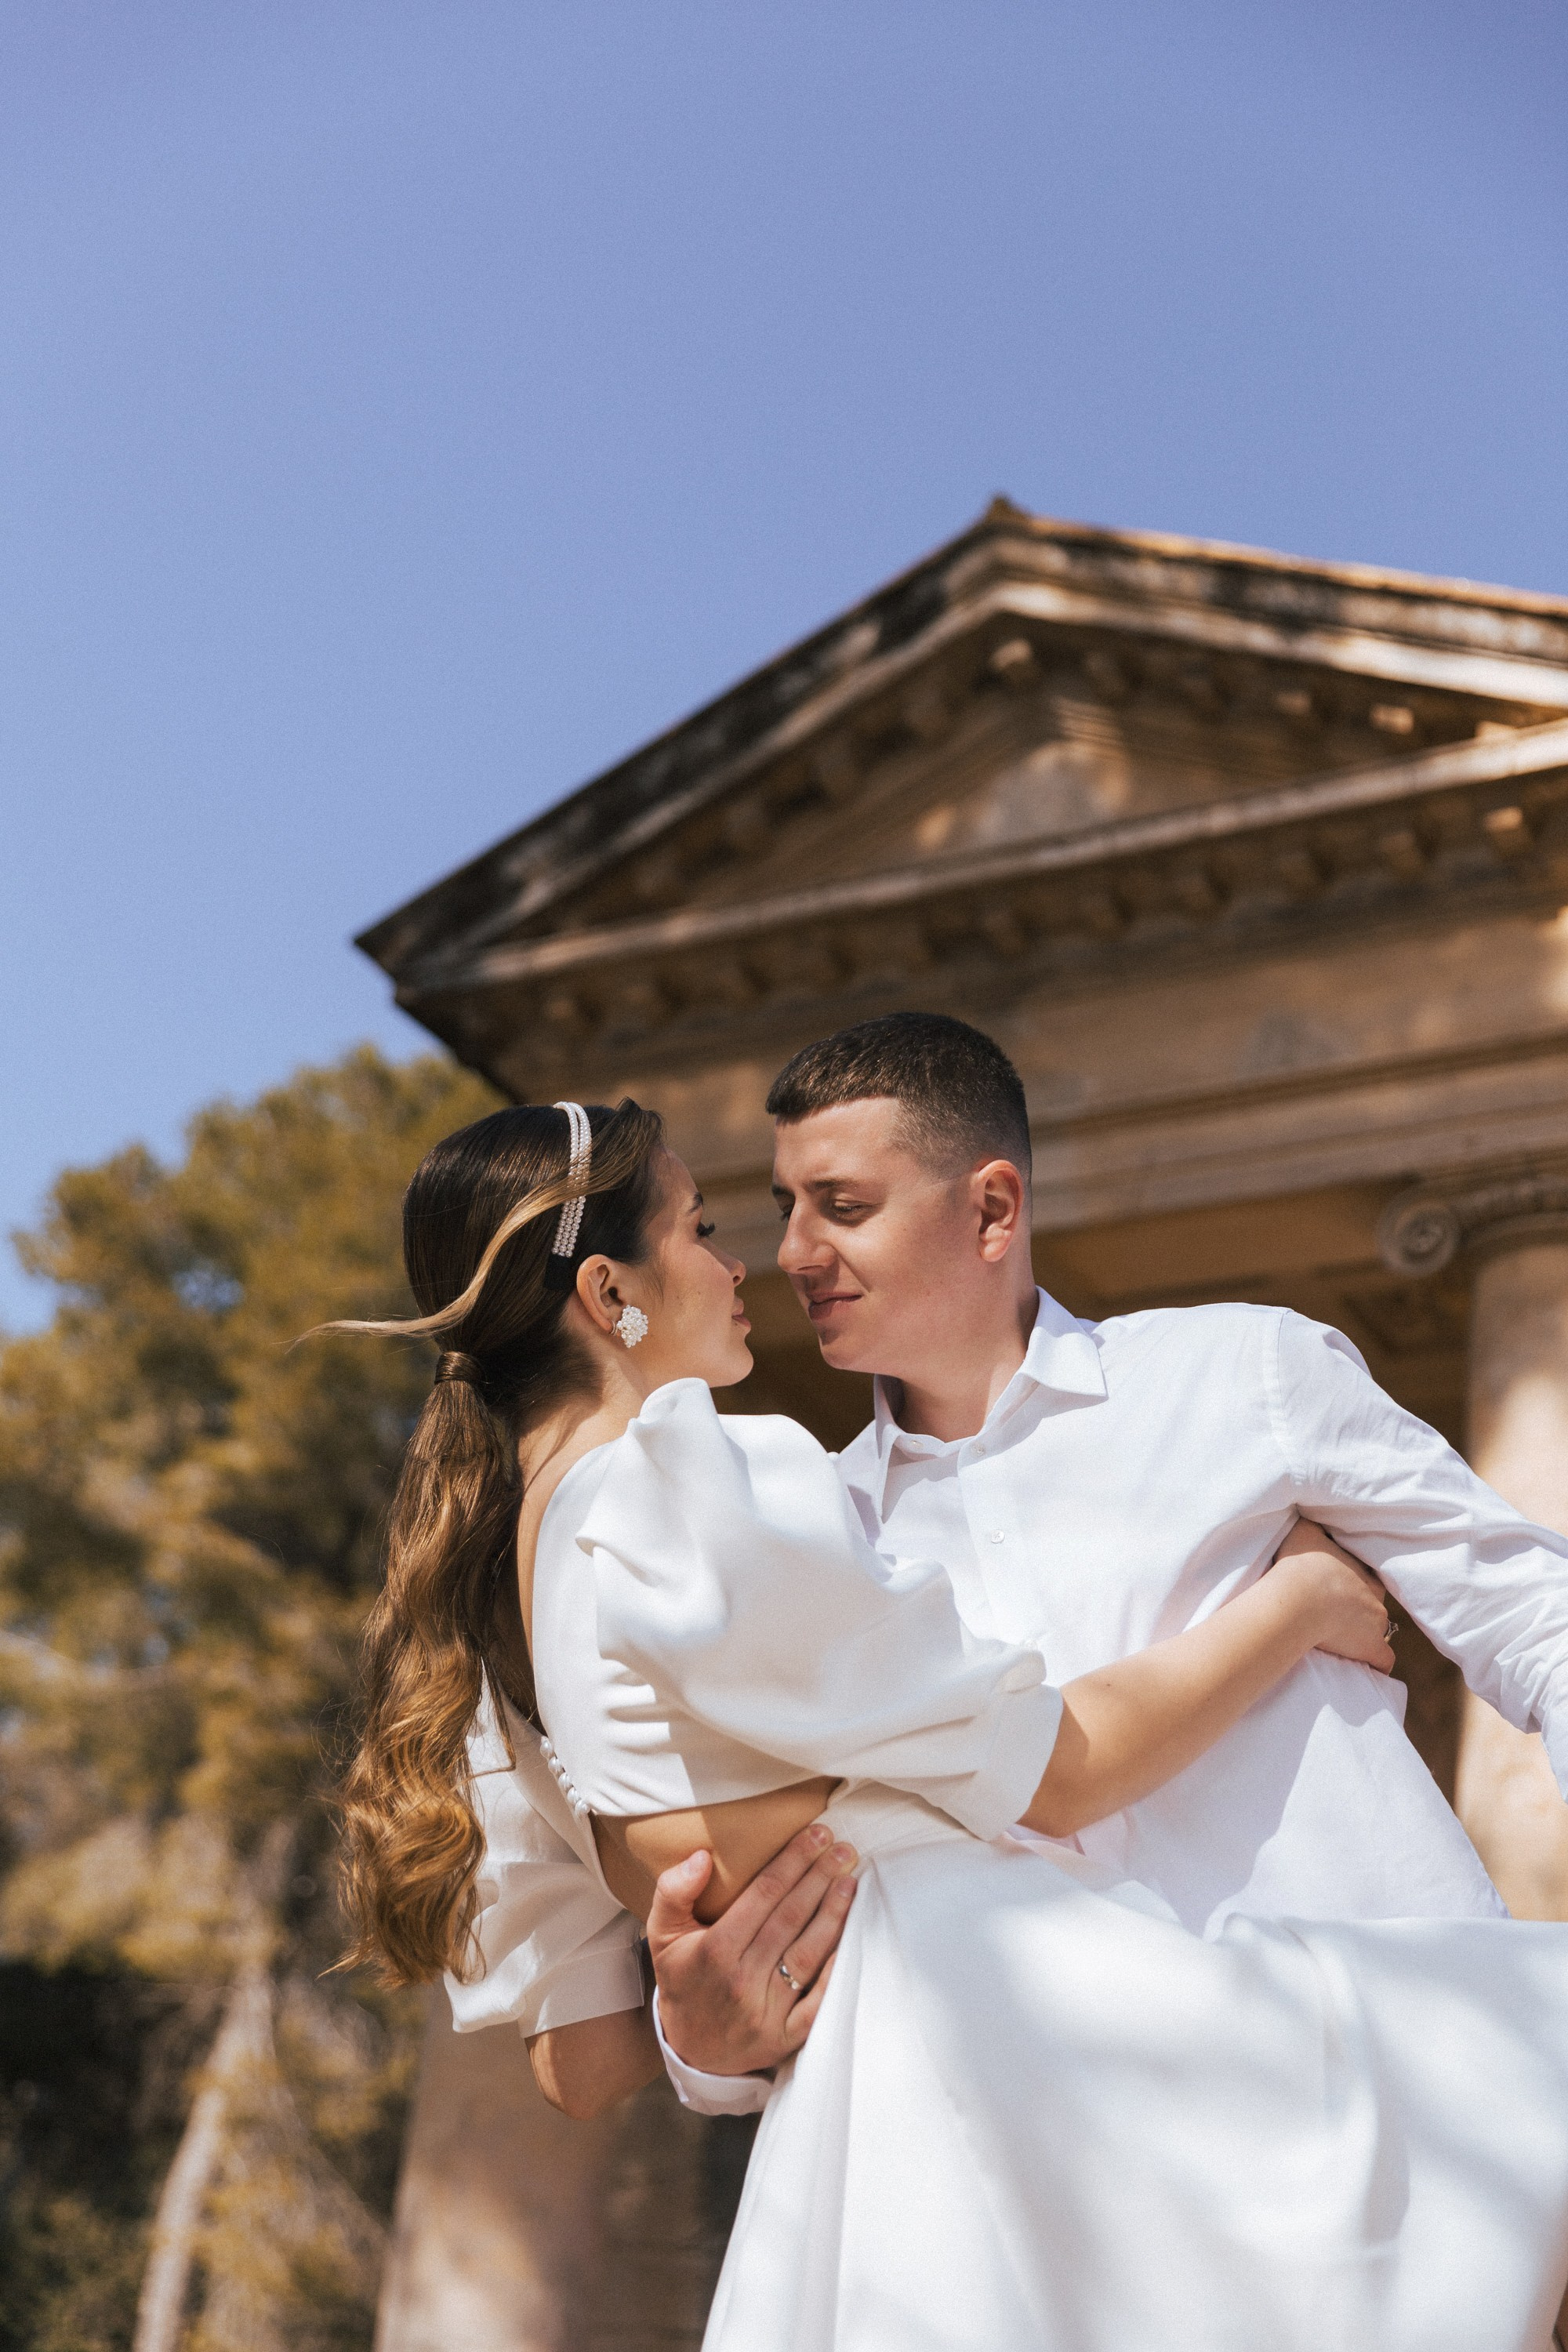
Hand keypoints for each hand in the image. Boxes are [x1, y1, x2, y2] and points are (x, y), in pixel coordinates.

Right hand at [647, 1820, 857, 2075]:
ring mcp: (765, 2012)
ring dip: (833, 1914)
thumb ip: (674, 1891)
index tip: (817, 1835)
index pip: (764, 1894)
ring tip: (850, 1882)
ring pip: (808, 1954)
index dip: (793, 1861)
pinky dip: (835, 1970)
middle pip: (790, 1918)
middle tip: (844, 1849)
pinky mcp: (784, 2038)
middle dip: (820, 1878)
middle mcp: (741, 1981)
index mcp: (714, 1950)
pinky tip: (851, 1939)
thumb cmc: (683, 1978)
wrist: (690, 2049)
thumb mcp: (663, 1933)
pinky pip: (818, 2001)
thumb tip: (701, 1857)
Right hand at [1271, 1519, 1395, 1674]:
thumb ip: (1313, 1524)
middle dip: (1357, 1609)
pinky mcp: (1371, 1649)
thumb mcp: (1305, 1531)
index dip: (1349, 1584)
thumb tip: (1312, 1512)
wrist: (1298, 1597)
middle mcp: (1376, 1598)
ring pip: (1378, 1631)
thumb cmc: (1300, 1564)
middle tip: (1331, 1613)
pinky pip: (1383, 1660)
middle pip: (1371, 1604)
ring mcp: (1377, 1626)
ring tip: (1339, 1639)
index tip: (1332, 1589)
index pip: (1365, 1578)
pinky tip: (1367, 1667)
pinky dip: (1376, 1664)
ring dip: (1363, 1634)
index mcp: (1365, 1573)